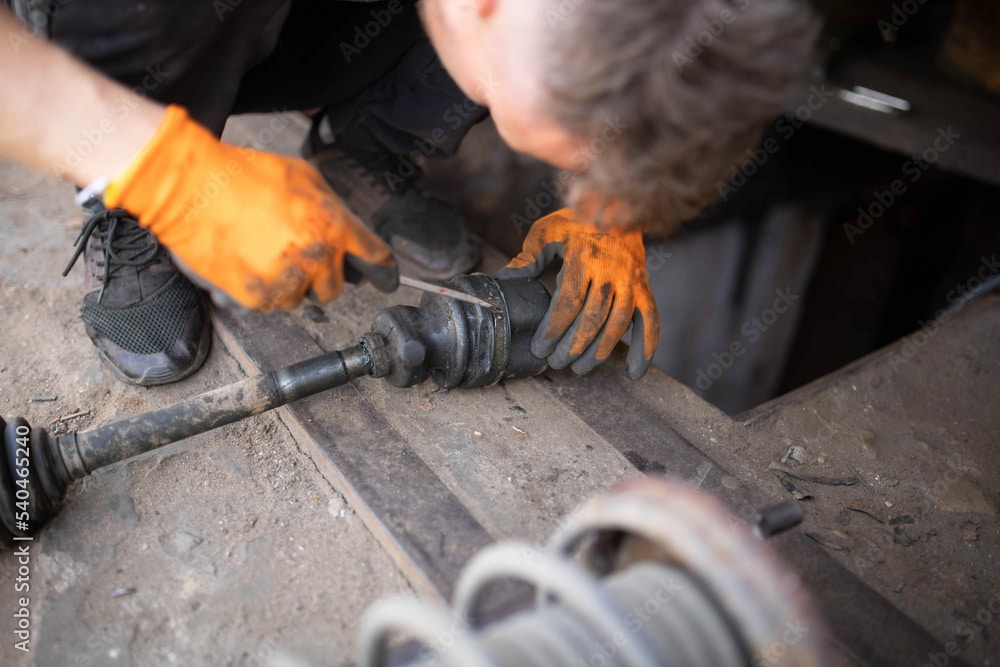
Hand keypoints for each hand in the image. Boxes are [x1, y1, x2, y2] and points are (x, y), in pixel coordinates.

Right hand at [103, 105, 396, 309]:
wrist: (192, 188)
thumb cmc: (246, 175)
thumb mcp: (304, 175)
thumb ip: (333, 206)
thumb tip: (346, 227)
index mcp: (335, 227)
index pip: (376, 258)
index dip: (383, 270)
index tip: (387, 278)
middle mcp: (317, 259)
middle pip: (335, 288)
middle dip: (324, 275)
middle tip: (300, 255)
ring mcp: (287, 282)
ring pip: (302, 298)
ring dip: (292, 283)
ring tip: (266, 252)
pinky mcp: (259, 297)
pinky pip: (273, 303)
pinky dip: (265, 289)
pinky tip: (250, 261)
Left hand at [497, 207, 658, 379]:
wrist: (619, 207)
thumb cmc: (576, 222)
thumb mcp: (546, 232)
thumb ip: (526, 258)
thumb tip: (504, 281)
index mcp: (584, 258)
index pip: (569, 302)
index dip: (554, 329)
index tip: (540, 348)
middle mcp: (611, 272)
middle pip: (593, 318)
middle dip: (573, 346)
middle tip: (557, 363)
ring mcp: (632, 282)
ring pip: (618, 325)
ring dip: (599, 352)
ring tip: (580, 368)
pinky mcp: (645, 289)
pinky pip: (650, 322)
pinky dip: (645, 349)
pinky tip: (634, 372)